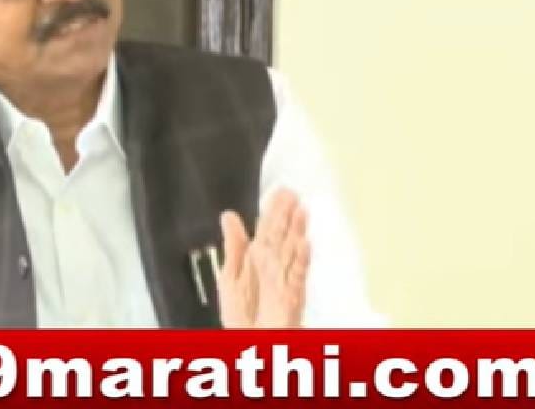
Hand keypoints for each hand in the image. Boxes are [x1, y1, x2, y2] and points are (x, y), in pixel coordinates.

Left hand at [216, 188, 309, 327]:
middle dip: (287, 217)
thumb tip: (229, 215)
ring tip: (302, 211)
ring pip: (291, 252)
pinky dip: (301, 261)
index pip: (267, 231)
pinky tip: (305, 244)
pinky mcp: (292, 298)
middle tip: (292, 193)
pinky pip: (297, 278)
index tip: (281, 192)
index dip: (273, 212)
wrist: (248, 344)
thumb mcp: (230, 276)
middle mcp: (274, 267)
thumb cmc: (240, 314)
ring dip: (297, 232)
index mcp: (258, 259)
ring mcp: (285, 281)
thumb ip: (233, 246)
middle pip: (282, 238)